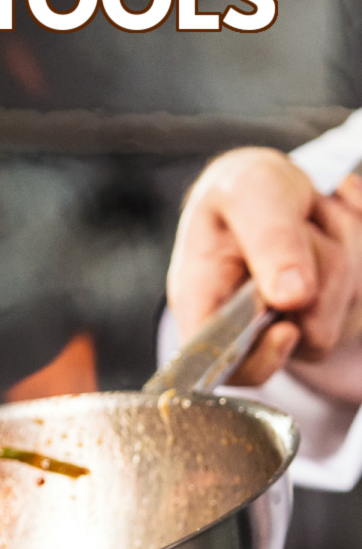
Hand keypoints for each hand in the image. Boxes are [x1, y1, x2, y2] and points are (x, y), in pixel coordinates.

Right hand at [166, 146, 361, 388]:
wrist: (273, 183)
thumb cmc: (243, 190)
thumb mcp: (248, 192)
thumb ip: (269, 241)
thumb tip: (291, 297)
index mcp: (201, 302)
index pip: (222, 365)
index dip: (259, 359)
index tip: (286, 329)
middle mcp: (246, 326)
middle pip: (306, 336)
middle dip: (319, 269)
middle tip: (297, 225)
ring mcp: (294, 324)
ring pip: (345, 310)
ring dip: (342, 249)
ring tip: (309, 221)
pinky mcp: (333, 314)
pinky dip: (358, 243)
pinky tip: (331, 225)